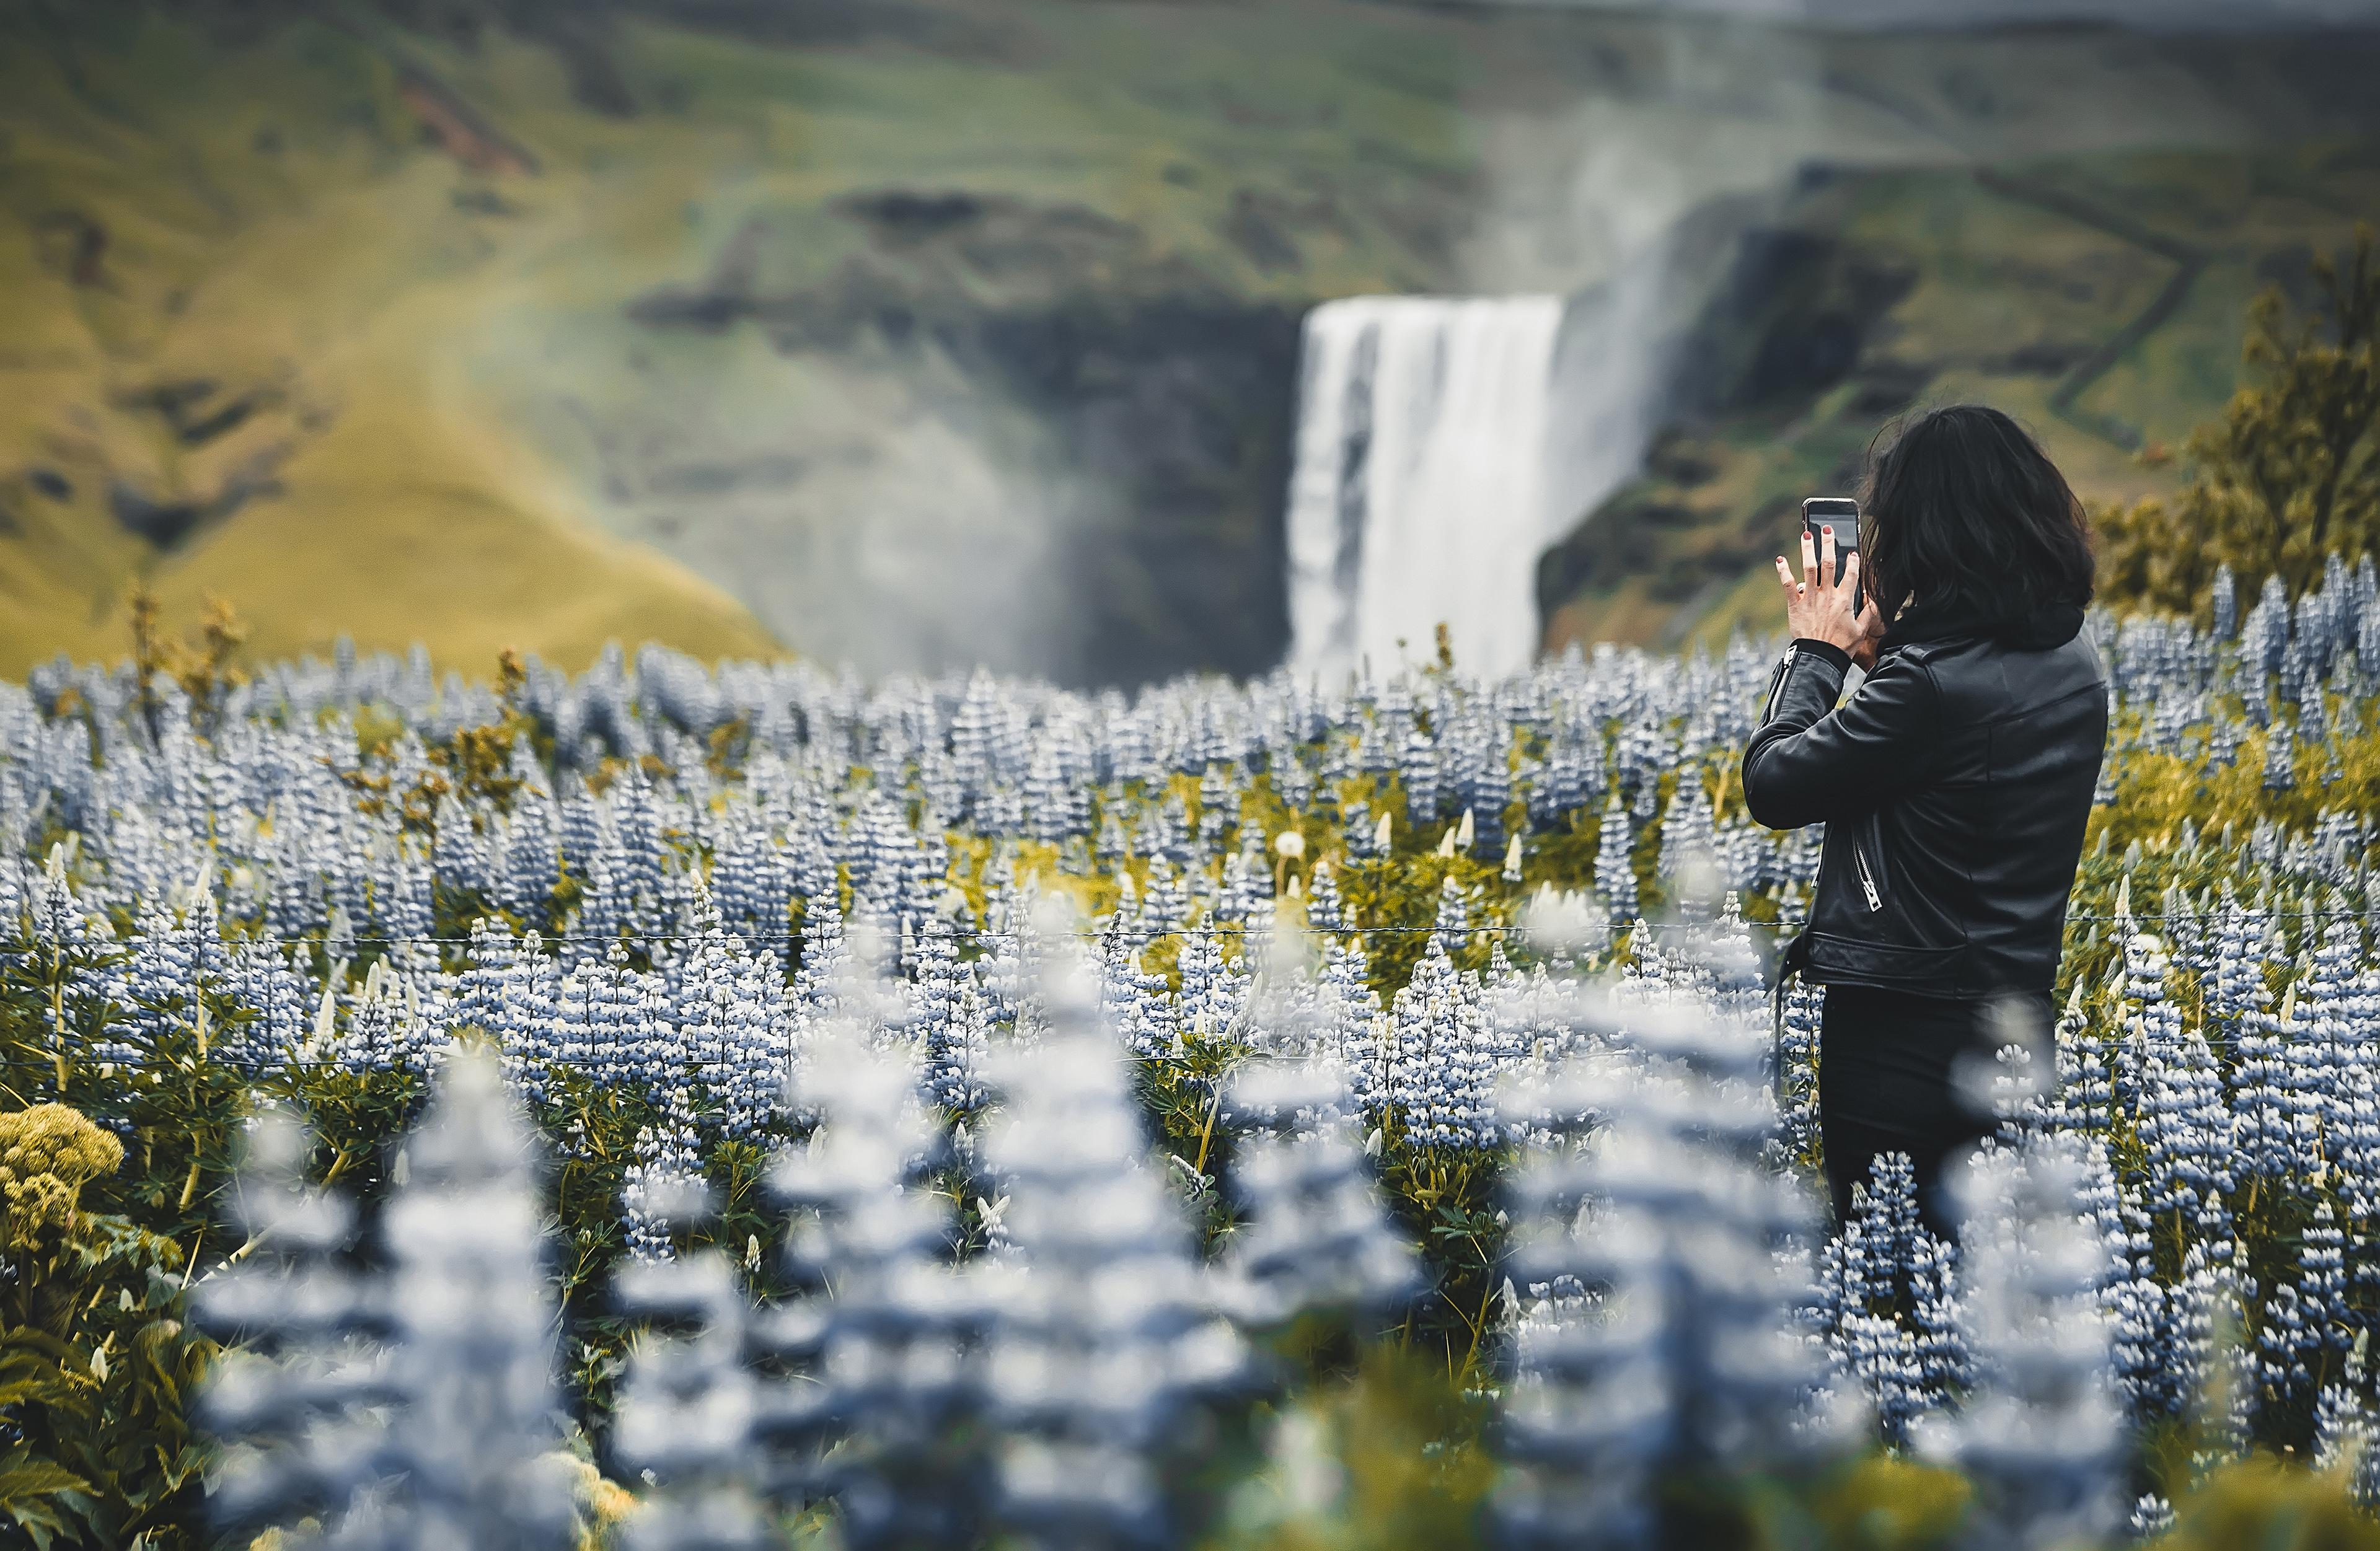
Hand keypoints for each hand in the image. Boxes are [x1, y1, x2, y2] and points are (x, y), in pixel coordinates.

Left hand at [1774, 525, 1877, 661]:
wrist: (1819, 658)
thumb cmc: (1840, 646)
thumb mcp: (1861, 630)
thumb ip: (1868, 613)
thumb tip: (1875, 600)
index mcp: (1845, 600)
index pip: (1851, 574)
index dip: (1853, 560)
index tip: (1852, 551)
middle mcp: (1827, 595)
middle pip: (1829, 563)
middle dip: (1828, 543)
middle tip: (1826, 528)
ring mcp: (1810, 598)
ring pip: (1809, 568)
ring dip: (1807, 549)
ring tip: (1806, 535)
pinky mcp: (1795, 605)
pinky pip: (1788, 585)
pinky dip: (1783, 571)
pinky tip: (1779, 559)